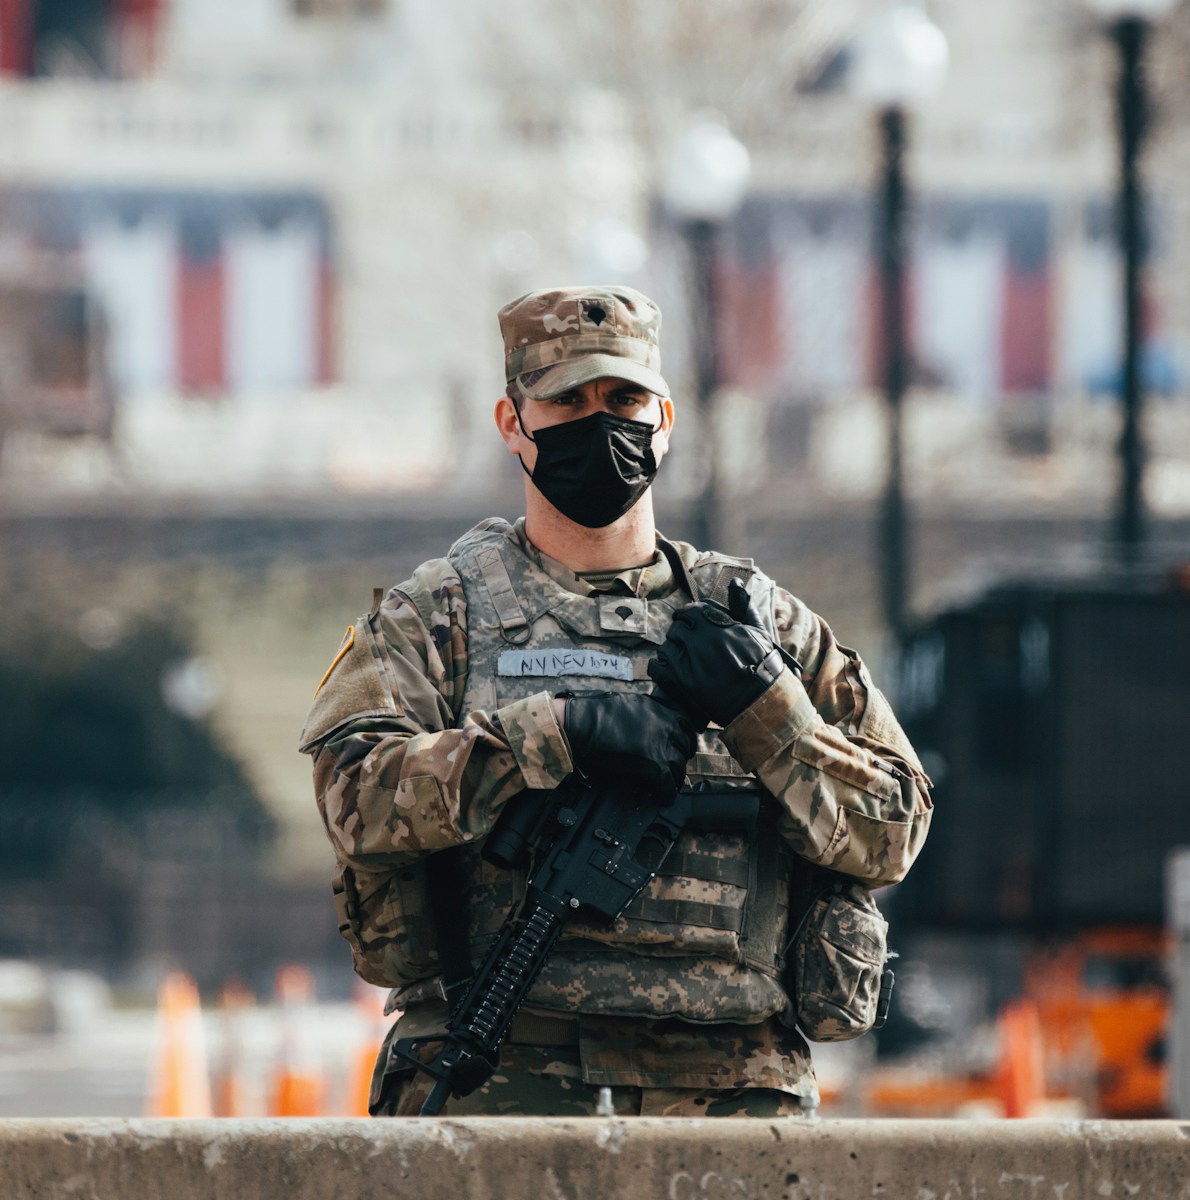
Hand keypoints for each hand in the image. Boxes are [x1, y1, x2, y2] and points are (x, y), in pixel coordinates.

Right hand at [561, 691, 696, 798]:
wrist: (581, 725)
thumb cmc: (595, 712)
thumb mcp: (628, 702)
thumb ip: (645, 712)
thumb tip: (647, 722)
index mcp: (661, 710)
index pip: (686, 727)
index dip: (684, 740)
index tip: (681, 748)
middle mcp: (666, 727)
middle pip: (684, 749)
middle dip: (679, 759)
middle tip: (673, 768)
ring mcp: (661, 747)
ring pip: (678, 768)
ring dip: (673, 778)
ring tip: (667, 785)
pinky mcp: (653, 767)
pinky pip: (668, 785)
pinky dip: (667, 793)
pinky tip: (663, 797)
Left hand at [648, 578, 789, 726]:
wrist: (762, 702)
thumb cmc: (762, 664)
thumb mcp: (758, 630)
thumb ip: (743, 604)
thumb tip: (735, 582)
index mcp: (717, 625)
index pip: (692, 610)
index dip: (690, 615)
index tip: (690, 621)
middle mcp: (701, 640)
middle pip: (676, 628)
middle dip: (680, 633)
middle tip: (686, 641)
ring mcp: (690, 661)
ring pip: (666, 647)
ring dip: (671, 650)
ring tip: (681, 658)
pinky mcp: (682, 683)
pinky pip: (657, 667)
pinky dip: (659, 667)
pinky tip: (669, 670)